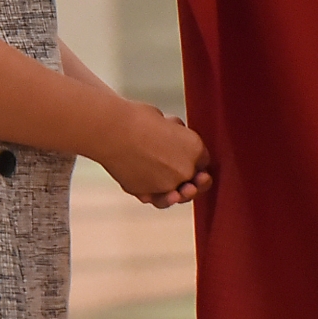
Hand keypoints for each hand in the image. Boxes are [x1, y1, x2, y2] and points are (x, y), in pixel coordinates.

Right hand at [95, 101, 212, 206]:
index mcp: (195, 148)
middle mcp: (186, 170)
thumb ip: (175, 134)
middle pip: (195, 180)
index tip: (187, 156)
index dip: (195, 157)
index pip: (203, 159)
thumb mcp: (166, 120)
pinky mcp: (148, 194)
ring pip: (179, 194)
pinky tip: (163, 195)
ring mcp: (168, 185)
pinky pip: (158, 199)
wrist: (113, 130)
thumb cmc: (137, 119)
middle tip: (190, 178)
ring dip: (180, 193)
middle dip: (194, 178)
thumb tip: (173, 136)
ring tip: (178, 191)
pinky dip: (160, 198)